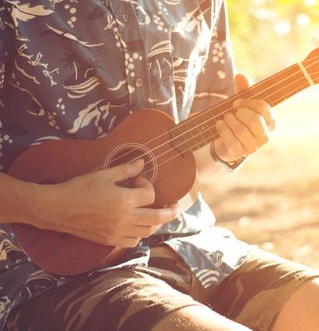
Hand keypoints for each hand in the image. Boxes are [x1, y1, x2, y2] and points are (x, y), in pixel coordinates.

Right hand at [35, 159, 178, 246]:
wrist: (56, 209)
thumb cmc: (79, 189)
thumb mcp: (104, 175)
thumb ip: (126, 170)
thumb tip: (143, 163)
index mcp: (124, 200)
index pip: (150, 196)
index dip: (147, 186)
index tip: (137, 182)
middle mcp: (124, 219)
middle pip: (157, 218)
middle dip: (170, 212)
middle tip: (175, 207)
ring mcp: (117, 231)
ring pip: (147, 232)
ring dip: (155, 223)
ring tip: (157, 216)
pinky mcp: (109, 240)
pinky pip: (132, 242)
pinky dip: (140, 235)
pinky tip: (138, 227)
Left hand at [213, 73, 275, 161]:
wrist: (227, 141)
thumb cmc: (239, 118)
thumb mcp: (242, 103)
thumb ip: (243, 89)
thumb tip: (240, 75)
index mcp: (271, 121)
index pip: (264, 108)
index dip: (248, 103)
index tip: (237, 103)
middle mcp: (266, 135)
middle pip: (255, 121)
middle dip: (240, 113)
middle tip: (232, 111)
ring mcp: (254, 147)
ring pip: (242, 131)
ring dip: (229, 121)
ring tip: (225, 118)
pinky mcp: (241, 153)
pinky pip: (231, 141)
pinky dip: (223, 130)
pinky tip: (220, 125)